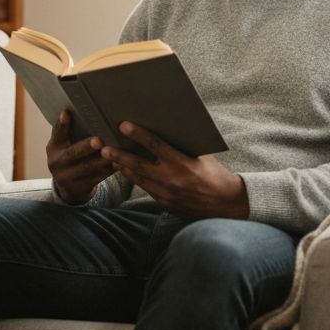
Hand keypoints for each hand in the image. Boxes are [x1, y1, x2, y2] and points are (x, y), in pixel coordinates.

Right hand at [46, 110, 114, 204]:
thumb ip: (68, 131)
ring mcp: (68, 177)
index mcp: (53, 148)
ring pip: (88, 168)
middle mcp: (57, 163)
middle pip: (72, 154)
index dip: (61, 125)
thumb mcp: (63, 144)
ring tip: (116, 151)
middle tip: (99, 140)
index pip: (56, 134)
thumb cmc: (70, 155)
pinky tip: (121, 162)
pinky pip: (99, 177)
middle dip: (86, 147)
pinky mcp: (82, 187)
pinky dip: (110, 169)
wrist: (69, 186)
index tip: (67, 113)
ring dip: (103, 160)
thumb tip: (78, 109)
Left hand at [102, 121, 248, 219]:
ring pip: (138, 179)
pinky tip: (128, 172)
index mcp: (183, 163)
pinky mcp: (165, 204)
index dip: (138, 134)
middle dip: (119, 156)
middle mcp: (172, 180)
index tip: (123, 125)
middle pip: (138, 165)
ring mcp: (167, 194)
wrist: (225, 204)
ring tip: (111, 159)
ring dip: (123, 168)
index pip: (155, 146)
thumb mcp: (201, 156)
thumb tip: (166, 128)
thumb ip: (182, 146)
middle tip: (104, 148)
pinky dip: (136, 179)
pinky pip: (146, 189)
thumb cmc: (214, 174)